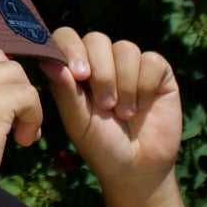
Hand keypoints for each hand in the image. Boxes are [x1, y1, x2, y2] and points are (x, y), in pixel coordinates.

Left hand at [43, 29, 181, 200]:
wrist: (136, 167)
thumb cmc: (100, 145)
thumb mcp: (77, 120)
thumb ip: (65, 90)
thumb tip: (47, 60)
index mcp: (76, 69)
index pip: (68, 38)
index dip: (72, 49)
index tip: (79, 75)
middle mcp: (103, 61)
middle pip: (97, 39)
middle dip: (101, 73)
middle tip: (105, 105)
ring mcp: (131, 64)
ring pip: (125, 48)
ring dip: (124, 84)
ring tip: (124, 113)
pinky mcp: (158, 72)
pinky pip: (152, 60)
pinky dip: (145, 86)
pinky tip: (143, 106)